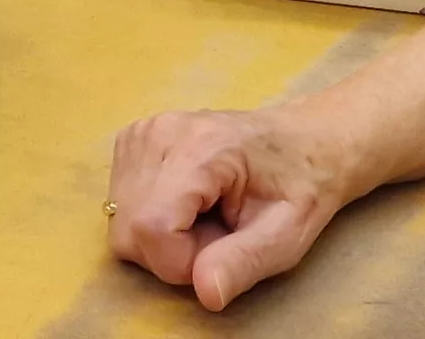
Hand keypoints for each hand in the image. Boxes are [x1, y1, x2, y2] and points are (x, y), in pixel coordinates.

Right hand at [106, 107, 371, 311]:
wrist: (301, 143)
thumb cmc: (298, 186)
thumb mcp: (286, 235)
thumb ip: (244, 263)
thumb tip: (206, 293)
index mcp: (203, 146)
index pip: (152, 227)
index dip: (182, 261)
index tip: (223, 248)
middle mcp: (161, 131)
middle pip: (130, 230)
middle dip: (171, 252)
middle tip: (219, 233)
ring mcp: (142, 133)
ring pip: (122, 222)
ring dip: (161, 237)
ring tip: (207, 215)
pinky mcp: (133, 141)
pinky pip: (122, 206)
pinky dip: (152, 218)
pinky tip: (188, 203)